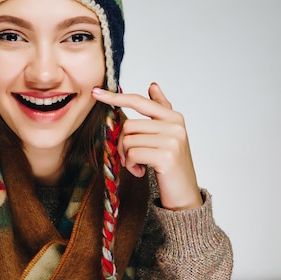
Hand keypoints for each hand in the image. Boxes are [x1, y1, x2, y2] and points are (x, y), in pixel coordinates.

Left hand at [92, 83, 202, 210]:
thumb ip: (160, 110)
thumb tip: (153, 85)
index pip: (139, 101)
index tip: (96, 92)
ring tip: (138, 165)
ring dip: (127, 156)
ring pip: (128, 140)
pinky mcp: (166, 156)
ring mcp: (172, 140)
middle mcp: (175, 125)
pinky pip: (133, 154)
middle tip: (131, 158)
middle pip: (128, 125)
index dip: (116, 97)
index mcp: (174, 117)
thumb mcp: (167, 135)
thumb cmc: (170, 165)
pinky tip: (141, 172)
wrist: (184, 194)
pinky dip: (131, 165)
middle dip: (122, 144)